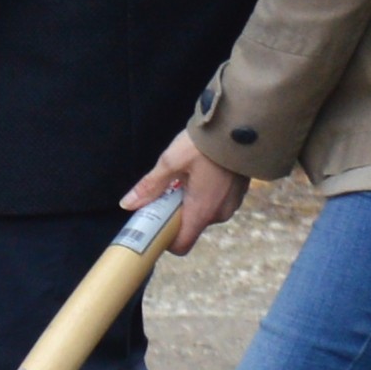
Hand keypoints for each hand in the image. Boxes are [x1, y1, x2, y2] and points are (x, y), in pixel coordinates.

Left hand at [121, 131, 250, 253]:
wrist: (241, 125)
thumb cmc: (206, 144)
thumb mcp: (171, 162)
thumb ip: (150, 186)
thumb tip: (128, 204)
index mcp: (202, 211)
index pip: (181, 244)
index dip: (164, 239)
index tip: (153, 224)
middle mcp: (219, 213)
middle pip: (190, 226)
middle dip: (175, 213)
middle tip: (166, 190)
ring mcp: (232, 204)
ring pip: (204, 213)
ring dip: (191, 201)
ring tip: (185, 177)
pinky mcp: (239, 193)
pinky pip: (217, 202)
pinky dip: (205, 194)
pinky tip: (201, 173)